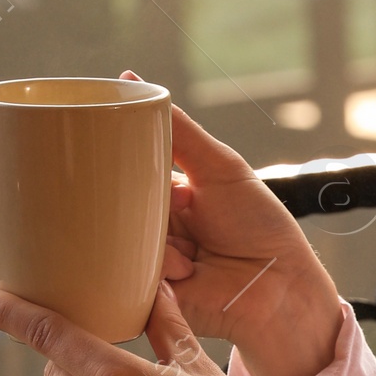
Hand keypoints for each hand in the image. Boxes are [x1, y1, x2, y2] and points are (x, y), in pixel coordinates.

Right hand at [134, 75, 346, 375]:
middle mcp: (152, 228)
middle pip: (115, 207)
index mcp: (165, 195)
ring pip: (121, 240)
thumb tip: (130, 79)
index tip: (92, 151)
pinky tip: (187, 272)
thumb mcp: (221, 167)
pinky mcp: (146, 296)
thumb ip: (178, 130)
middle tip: (173, 214)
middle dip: (131, 208)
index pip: (122, 172)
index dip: (109, 165)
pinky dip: (160, 270)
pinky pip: (129, 276)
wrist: (283, 290)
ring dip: (156, 243)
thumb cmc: (261, 226)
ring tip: (194, 254)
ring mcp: (147, 262)